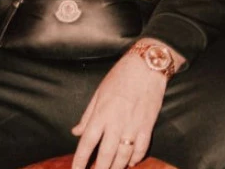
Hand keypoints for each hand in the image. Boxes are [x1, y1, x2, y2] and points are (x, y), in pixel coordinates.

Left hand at [71, 41, 173, 168]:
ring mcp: (133, 126)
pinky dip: (136, 158)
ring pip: (123, 156)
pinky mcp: (148, 125)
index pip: (86, 143)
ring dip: (117, 167)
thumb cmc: (120, 76)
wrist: (147, 65)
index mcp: (101, 114)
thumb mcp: (99, 92)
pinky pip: (141, 148)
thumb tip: (76, 131)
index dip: (80, 161)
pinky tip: (130, 162)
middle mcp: (116, 123)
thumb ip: (87, 115)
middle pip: (105, 155)